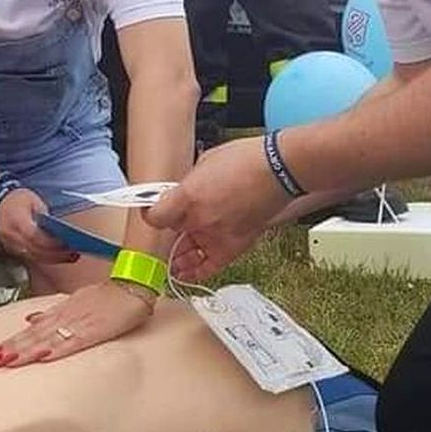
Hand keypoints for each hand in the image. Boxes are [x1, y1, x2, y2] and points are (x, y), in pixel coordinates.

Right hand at [0, 187, 78, 266]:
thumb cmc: (17, 199)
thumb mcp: (34, 201)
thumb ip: (45, 216)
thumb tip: (59, 230)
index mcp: (18, 222)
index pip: (36, 237)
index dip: (52, 243)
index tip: (68, 244)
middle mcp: (12, 236)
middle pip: (37, 251)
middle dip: (56, 254)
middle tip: (74, 254)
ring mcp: (11, 244)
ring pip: (35, 257)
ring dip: (53, 259)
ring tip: (70, 257)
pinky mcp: (12, 249)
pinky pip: (30, 256)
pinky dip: (45, 257)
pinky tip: (57, 256)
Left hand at [0, 279, 154, 366]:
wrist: (133, 285)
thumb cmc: (108, 295)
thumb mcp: (76, 300)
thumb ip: (53, 312)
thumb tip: (30, 319)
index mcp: (61, 311)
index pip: (31, 329)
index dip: (12, 341)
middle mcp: (66, 316)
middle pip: (34, 335)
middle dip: (12, 348)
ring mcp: (79, 323)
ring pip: (47, 339)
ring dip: (26, 351)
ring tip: (6, 361)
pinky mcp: (94, 331)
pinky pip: (71, 342)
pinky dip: (56, 350)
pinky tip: (42, 358)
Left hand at [144, 136, 288, 278]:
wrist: (281, 169)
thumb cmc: (248, 159)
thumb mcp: (206, 162)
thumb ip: (189, 183)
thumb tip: (180, 193)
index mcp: (189, 198)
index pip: (155, 217)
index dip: (150, 212)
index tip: (151, 208)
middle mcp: (200, 221)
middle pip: (170, 233)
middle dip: (167, 229)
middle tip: (167, 226)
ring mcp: (217, 236)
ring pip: (185, 254)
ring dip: (176, 255)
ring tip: (170, 255)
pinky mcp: (234, 246)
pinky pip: (207, 267)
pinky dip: (194, 271)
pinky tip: (185, 272)